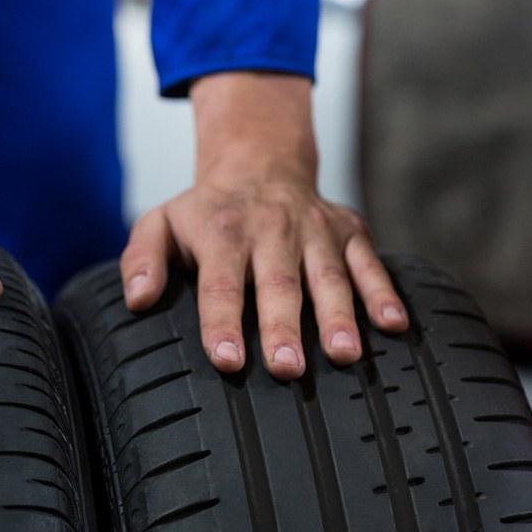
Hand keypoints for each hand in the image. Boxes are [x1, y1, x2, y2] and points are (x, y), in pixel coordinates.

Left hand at [119, 72, 407, 378]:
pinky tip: (393, 324)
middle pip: (277, 284)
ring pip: (328, 276)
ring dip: (339, 315)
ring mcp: (314, 230)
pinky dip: (383, 292)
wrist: (259, 161)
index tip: (228, 360)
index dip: (222, 322)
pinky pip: (369, 262)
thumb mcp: (161, 223)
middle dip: (283, 327)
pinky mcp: (349, 231)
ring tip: (345, 355)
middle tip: (287, 369)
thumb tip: (138, 300)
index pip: (220, 284)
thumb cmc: (206, 210)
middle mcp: (270, 230)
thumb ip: (142, 260)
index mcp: (222, 233)